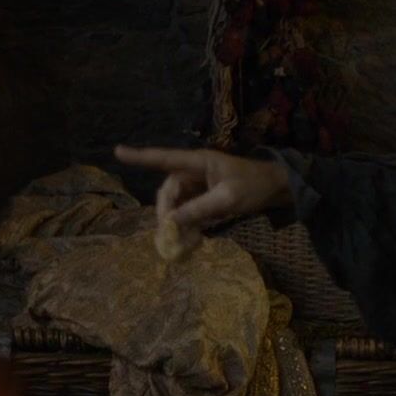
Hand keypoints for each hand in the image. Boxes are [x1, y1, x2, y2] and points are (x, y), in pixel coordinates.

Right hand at [114, 145, 294, 231]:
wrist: (278, 190)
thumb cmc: (255, 186)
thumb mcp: (228, 199)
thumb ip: (199, 209)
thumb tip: (171, 222)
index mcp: (198, 162)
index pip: (164, 158)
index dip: (140, 156)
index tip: (117, 151)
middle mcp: (195, 171)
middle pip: (169, 192)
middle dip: (167, 214)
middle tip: (169, 236)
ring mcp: (200, 185)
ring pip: (177, 205)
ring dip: (177, 223)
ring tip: (182, 244)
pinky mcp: (206, 198)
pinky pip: (189, 211)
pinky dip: (188, 225)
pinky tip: (192, 241)